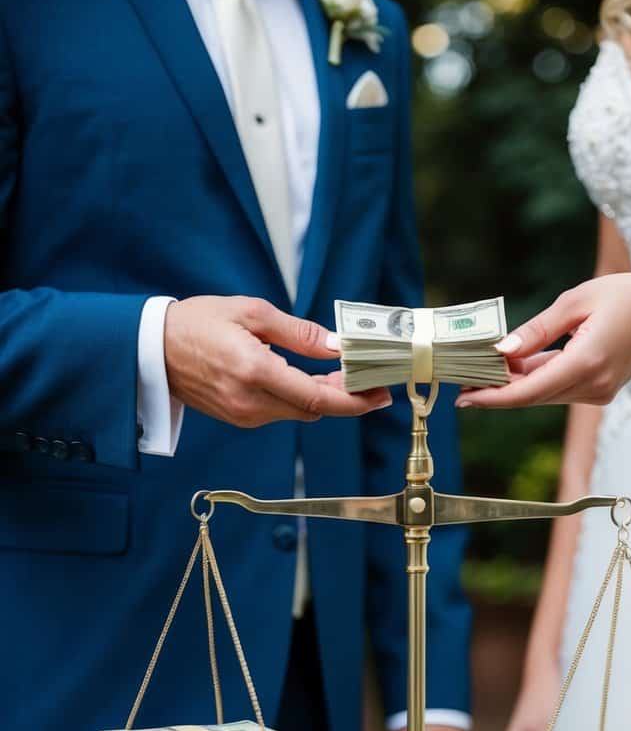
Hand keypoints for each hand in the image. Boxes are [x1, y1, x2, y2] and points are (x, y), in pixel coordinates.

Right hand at [164, 295, 390, 424]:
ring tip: (339, 374)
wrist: (151, 349)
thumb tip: (334, 346)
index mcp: (255, 372)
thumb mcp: (250, 312)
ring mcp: (244, 415)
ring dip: (321, 396)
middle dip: (344, 396)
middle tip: (367, 379)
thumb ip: (297, 333)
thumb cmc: (197, 323)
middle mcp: (251, 402)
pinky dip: (299, 398)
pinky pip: (280, 411)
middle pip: (314, 409)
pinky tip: (307, 380)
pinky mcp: (239, 418)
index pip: (317, 398)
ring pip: (299, 412)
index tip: (379, 395)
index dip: (354, 401)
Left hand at [455, 273, 630, 409]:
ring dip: (513, 383)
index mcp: (586, 362)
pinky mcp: (599, 391)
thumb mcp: (577, 300)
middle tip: (460, 378)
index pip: (528, 391)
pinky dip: (534, 378)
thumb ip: (536, 329)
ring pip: (543, 394)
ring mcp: (597, 393)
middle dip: (495, 389)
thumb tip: (501, 350)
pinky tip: (513, 367)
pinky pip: (557, 388)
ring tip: (481, 369)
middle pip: (531, 396)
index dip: (492, 398)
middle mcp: (592, 386)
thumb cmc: (630, 296)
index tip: (463, 398)